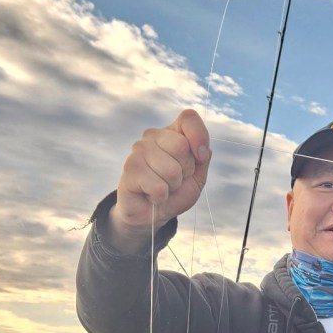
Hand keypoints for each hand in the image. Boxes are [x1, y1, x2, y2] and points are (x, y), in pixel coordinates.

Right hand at [107, 109, 211, 251]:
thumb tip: (202, 149)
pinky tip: (151, 195)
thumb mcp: (197, 176)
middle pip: (181, 146)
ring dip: (172, 187)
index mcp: (172, 132)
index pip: (189, 118)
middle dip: (185, 171)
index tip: (199, 158)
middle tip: (175, 179)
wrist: (151, 214)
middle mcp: (153, 136)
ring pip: (171, 170)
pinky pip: (158, 187)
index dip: (199, 138)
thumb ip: (203, 157)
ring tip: (162, 187)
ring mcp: (139, 150)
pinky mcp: (130, 168)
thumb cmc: (174, 192)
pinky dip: (160, 197)